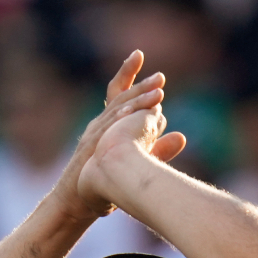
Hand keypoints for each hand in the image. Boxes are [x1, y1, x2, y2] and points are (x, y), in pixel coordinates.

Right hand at [77, 81, 189, 208]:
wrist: (75, 201)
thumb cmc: (103, 182)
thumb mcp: (136, 161)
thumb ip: (158, 147)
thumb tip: (182, 137)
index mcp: (109, 123)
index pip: (119, 93)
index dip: (129, 74)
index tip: (140, 55)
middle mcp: (99, 124)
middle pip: (119, 97)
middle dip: (140, 84)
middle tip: (161, 75)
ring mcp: (93, 135)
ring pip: (115, 112)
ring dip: (136, 101)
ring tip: (158, 92)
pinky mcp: (89, 149)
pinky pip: (103, 131)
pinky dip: (117, 119)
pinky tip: (129, 111)